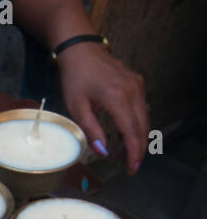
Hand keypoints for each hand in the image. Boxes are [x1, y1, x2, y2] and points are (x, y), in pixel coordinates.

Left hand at [56, 42, 148, 174]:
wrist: (81, 50)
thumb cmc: (75, 77)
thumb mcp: (77, 106)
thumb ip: (91, 130)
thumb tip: (103, 152)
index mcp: (117, 97)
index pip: (131, 131)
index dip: (133, 152)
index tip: (131, 168)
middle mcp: (133, 91)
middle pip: (142, 127)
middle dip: (137, 149)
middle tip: (129, 167)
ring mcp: (137, 86)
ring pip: (144, 118)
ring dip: (136, 138)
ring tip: (121, 153)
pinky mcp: (136, 83)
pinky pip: (140, 108)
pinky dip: (134, 124)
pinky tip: (122, 135)